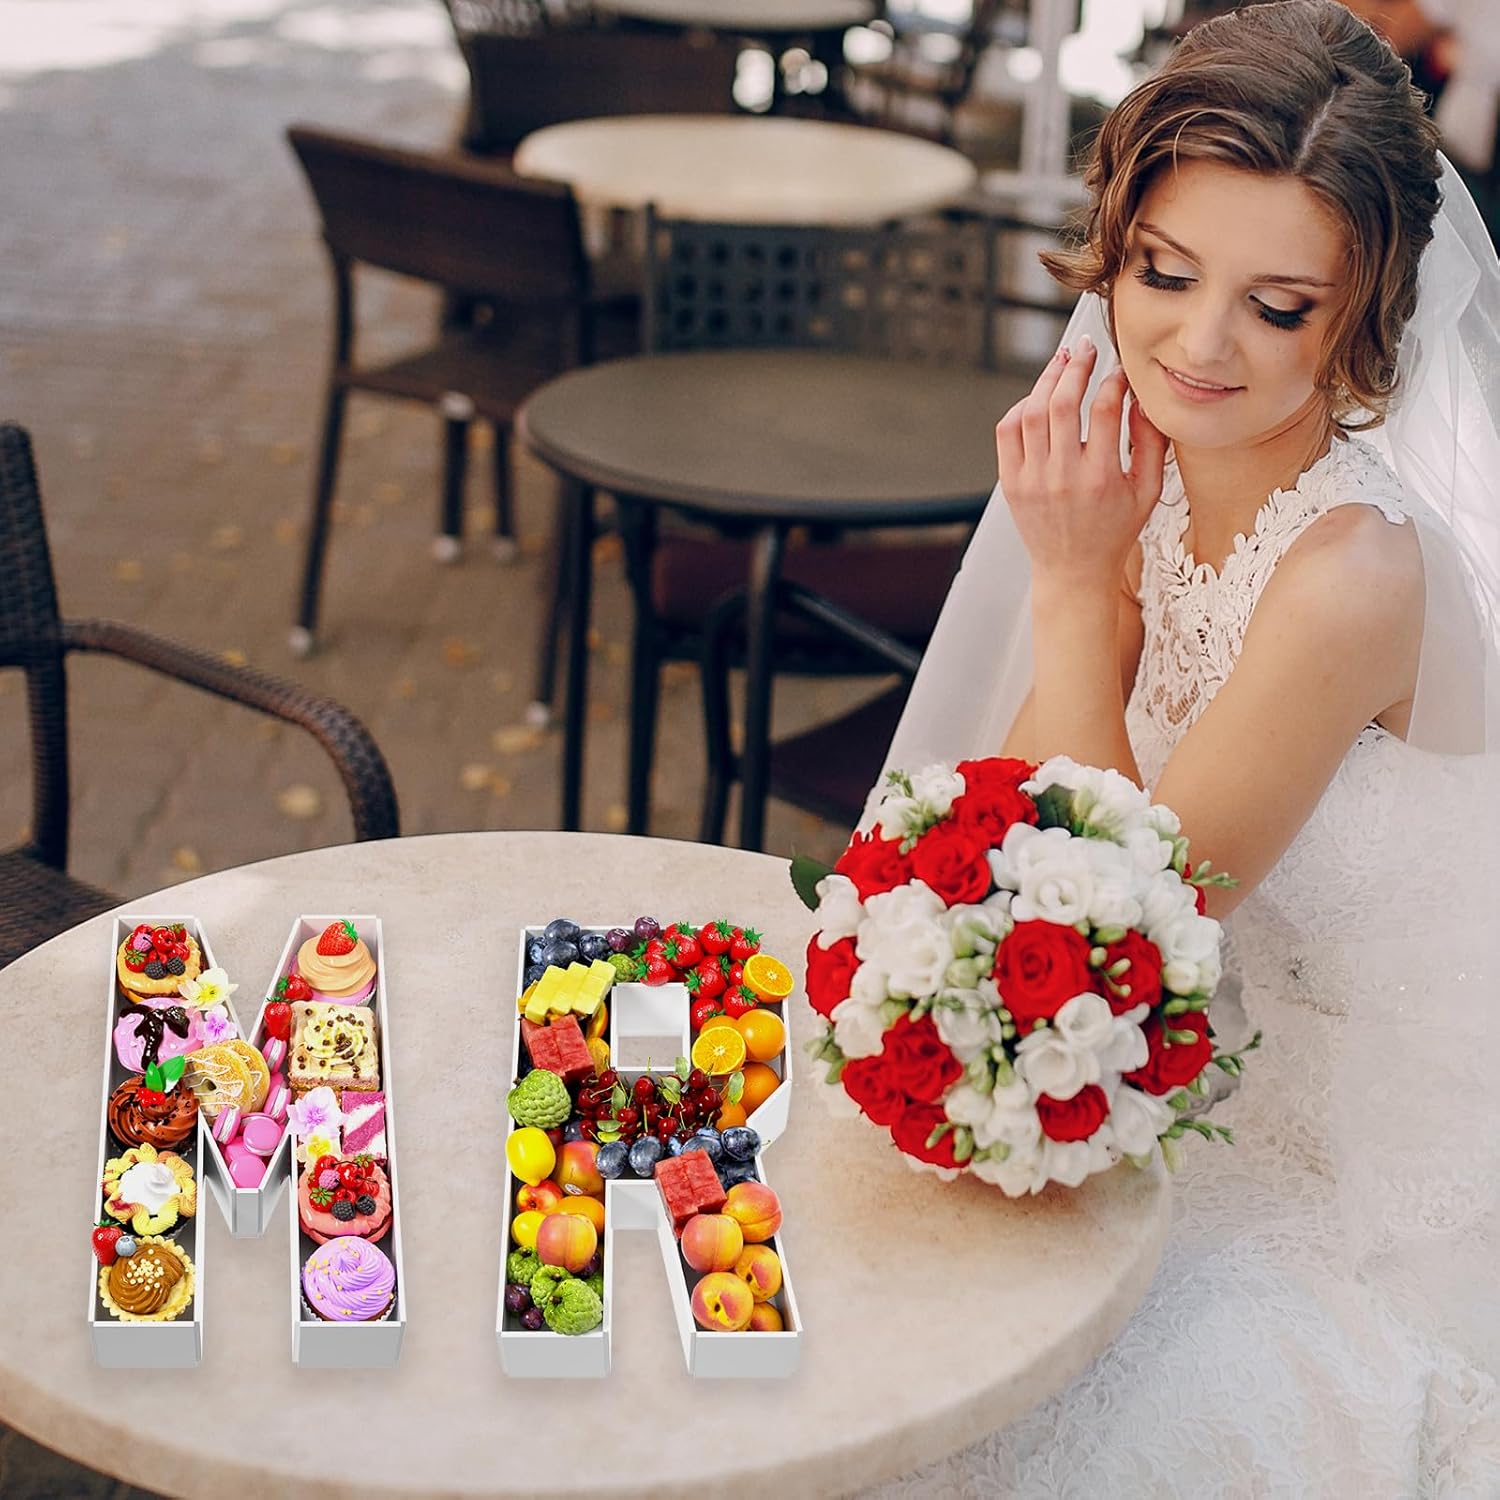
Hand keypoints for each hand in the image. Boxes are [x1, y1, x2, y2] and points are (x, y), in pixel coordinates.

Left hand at [994, 335, 1168, 589]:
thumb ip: (1152, 445)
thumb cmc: (1115, 531)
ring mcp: (1031, 480)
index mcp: (1101, 478)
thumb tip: (1142, 399)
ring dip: (1047, 380)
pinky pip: (1008, 431)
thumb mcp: (1147, 492)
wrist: (1072, 571)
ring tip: (1062, 362)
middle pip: (1063, 403)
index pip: (1106, 409)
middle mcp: (1062, 477)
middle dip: (1076, 366)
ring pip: (1032, 412)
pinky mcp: (1011, 483)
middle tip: (1086, 347)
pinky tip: (1038, 398)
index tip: (1120, 370)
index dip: (1114, 380)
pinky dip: (1021, 407)